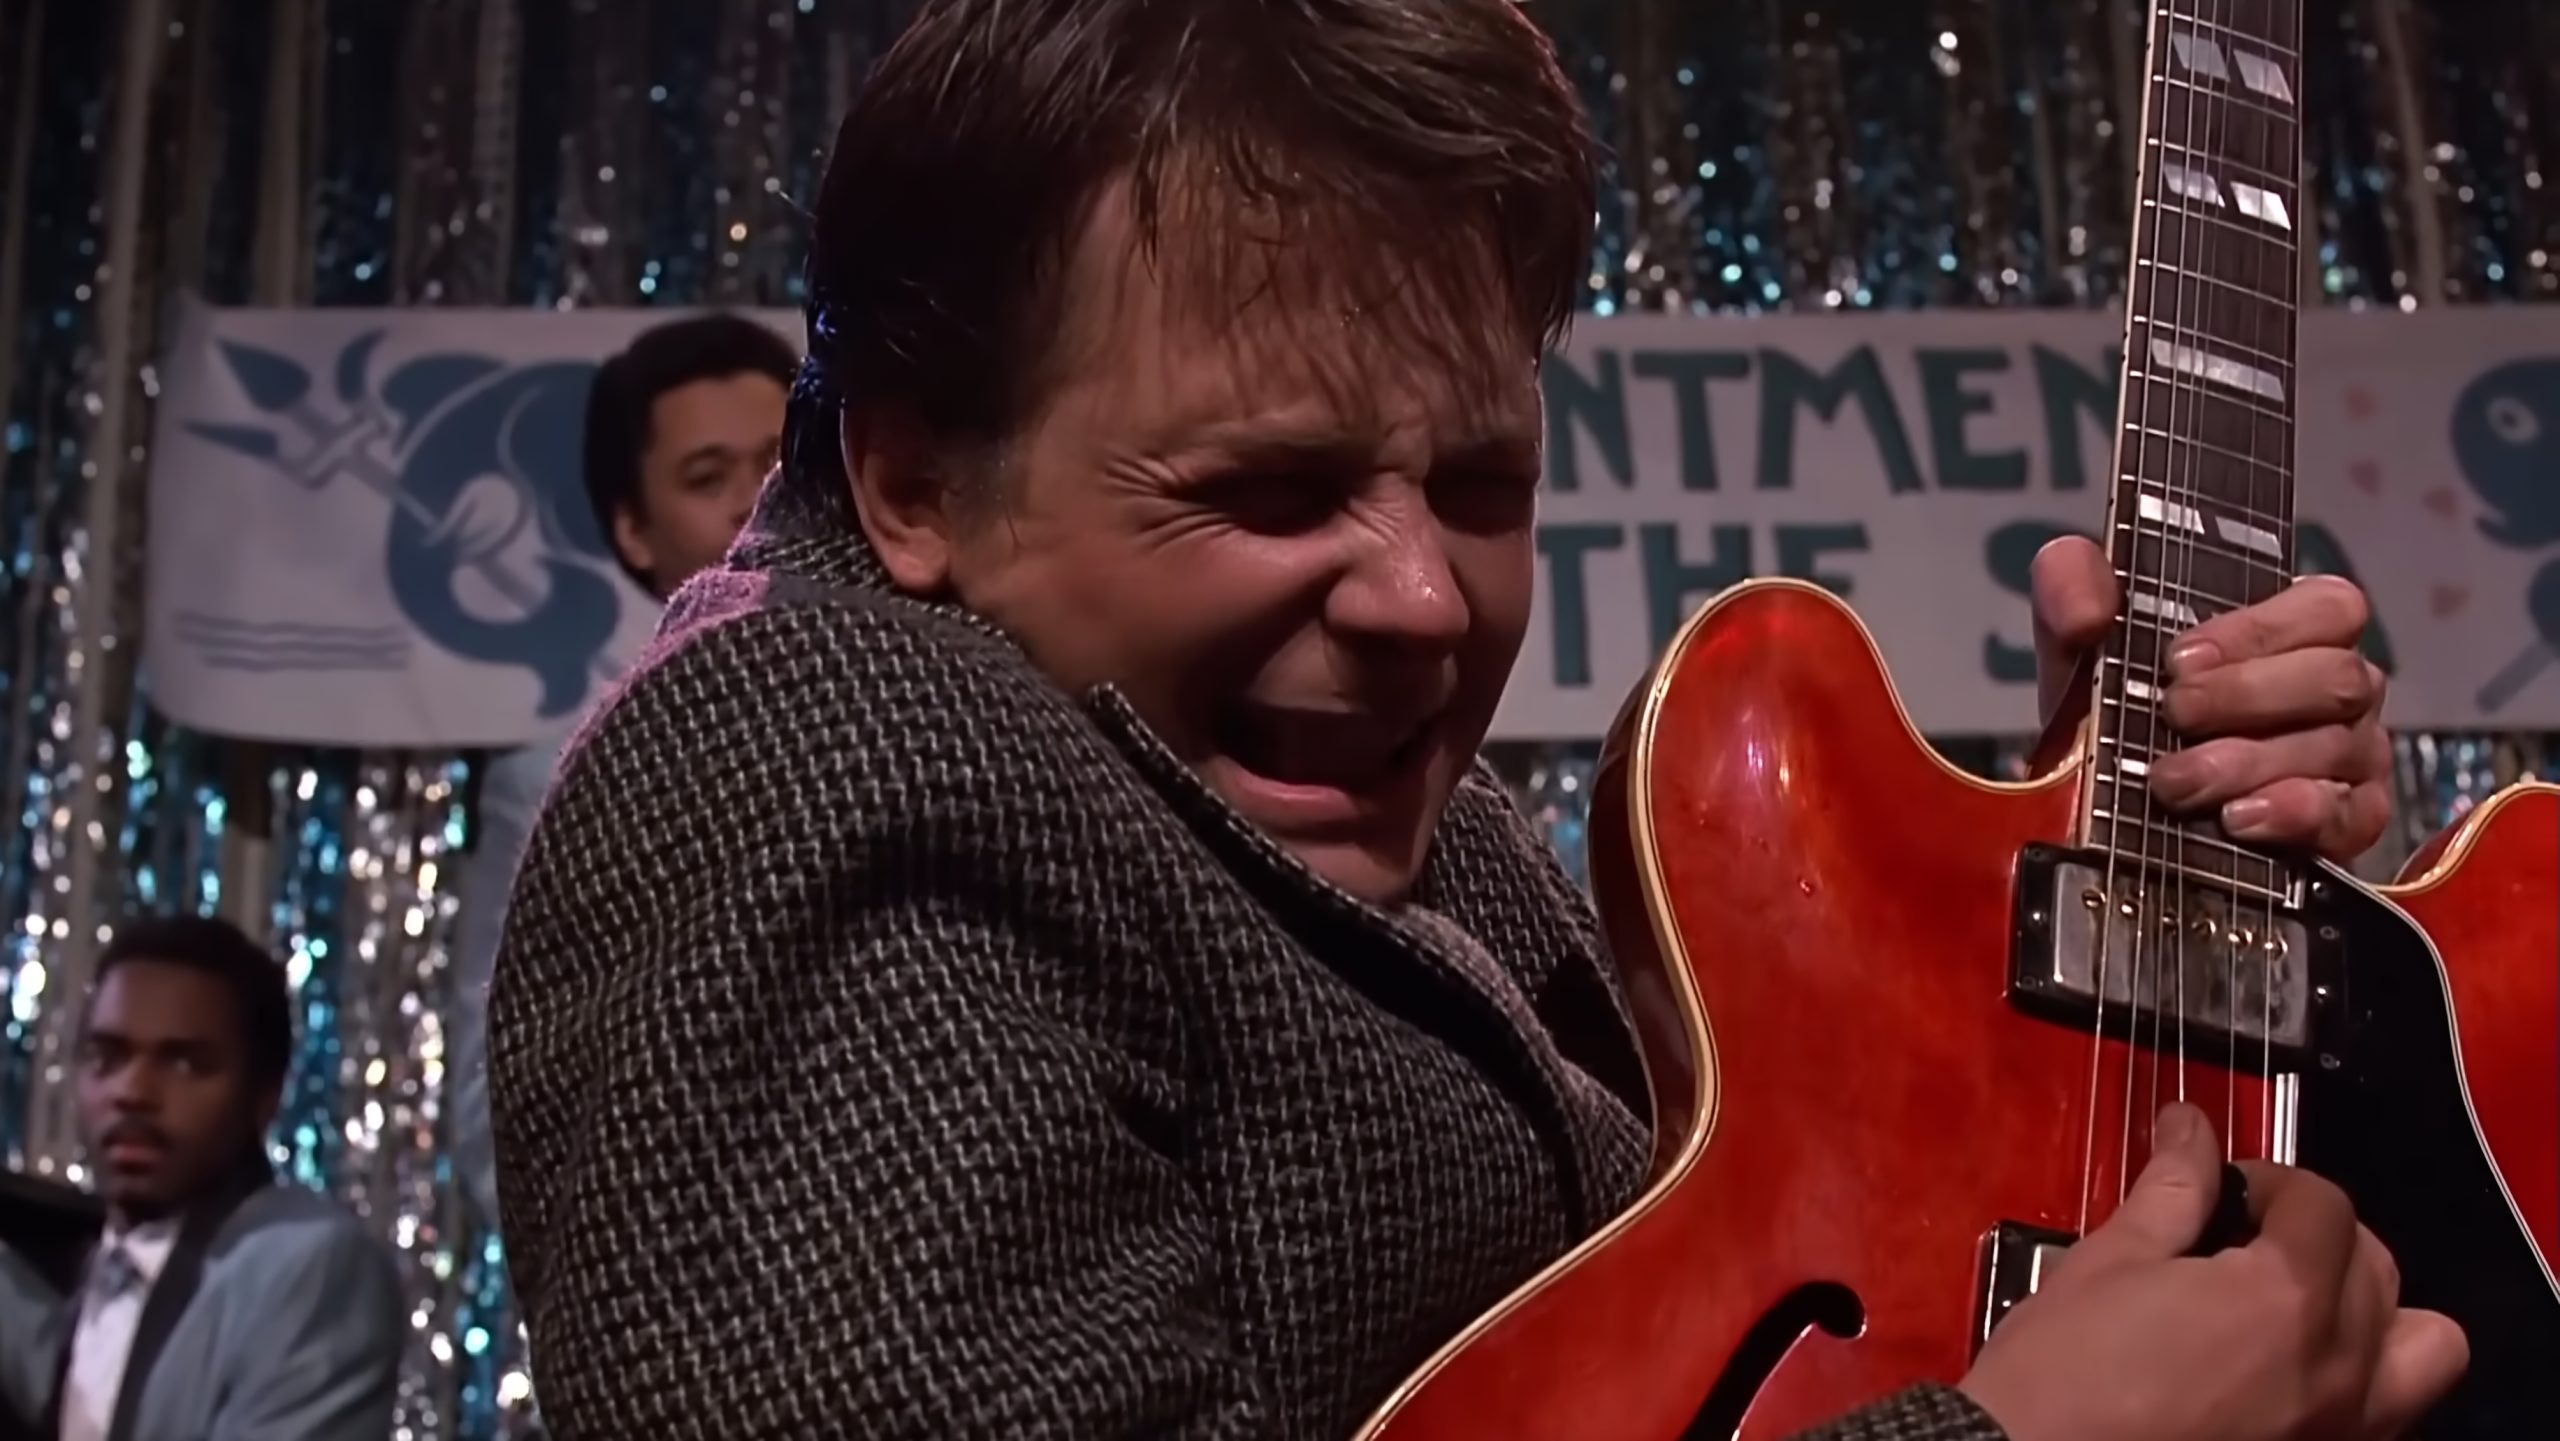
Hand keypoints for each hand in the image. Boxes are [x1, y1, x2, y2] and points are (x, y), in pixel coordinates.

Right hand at [1958, 1104, 2466, 1440]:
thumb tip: (2191, 1124)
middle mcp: (2341, 1367)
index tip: (2219, 1189)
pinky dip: (2366, 1379)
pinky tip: (2290, 1372)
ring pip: (2424, 1351)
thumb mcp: (2109, 1263)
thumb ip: (2172, 1190)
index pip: (2324, 1205)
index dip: (2270, 1179)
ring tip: (2302, 1311)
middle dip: (2320, 1235)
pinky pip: (2392, 1413)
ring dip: (2377, 1313)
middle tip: (2247, 1241)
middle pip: (2377, 1267)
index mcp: (2285, 1298)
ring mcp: (2344, 1428)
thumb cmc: (2064, 1368)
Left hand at [2030, 538, 2391, 860]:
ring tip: (2177, 782)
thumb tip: (2088, 611)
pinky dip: (2295, 815)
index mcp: (2294, 629)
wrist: (2094, 797)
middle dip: (2248, 697)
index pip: (2327, 606)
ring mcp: (2352, 756)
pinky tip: (2238, 819)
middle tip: (2174, 715)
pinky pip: (2351, 817)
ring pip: (2337, 748)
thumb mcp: (2077, 633)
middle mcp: (2335, 687)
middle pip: (2338, 678)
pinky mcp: (2348, 823)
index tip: (2181, 660)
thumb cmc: (2113, 702)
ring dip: (2249, 763)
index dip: (2261, 629)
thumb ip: (2070, 584)